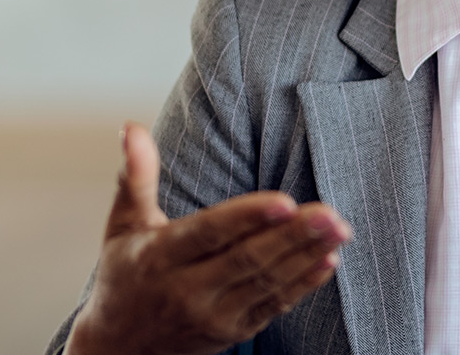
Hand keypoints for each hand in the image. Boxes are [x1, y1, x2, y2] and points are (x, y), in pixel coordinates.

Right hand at [66, 123, 352, 354]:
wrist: (118, 348)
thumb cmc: (125, 276)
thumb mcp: (123, 226)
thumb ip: (137, 176)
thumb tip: (132, 127)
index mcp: (159, 257)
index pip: (208, 234)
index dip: (247, 218)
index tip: (285, 202)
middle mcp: (186, 289)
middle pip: (247, 259)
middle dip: (292, 236)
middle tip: (330, 212)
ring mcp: (212, 314)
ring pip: (267, 283)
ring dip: (307, 256)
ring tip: (340, 229)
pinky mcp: (232, 332)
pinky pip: (274, 307)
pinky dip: (303, 285)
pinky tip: (328, 261)